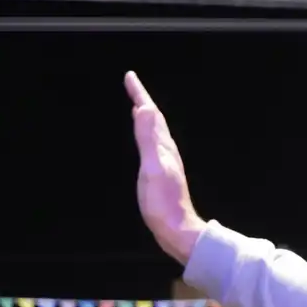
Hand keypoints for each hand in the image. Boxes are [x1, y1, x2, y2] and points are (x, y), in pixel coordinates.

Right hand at [125, 72, 206, 264]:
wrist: (177, 230)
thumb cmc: (163, 204)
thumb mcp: (152, 168)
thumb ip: (148, 139)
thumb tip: (145, 109)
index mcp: (163, 146)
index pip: (151, 113)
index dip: (140, 94)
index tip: (130, 77)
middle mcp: (166, 151)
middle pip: (154, 119)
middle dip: (142, 100)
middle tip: (132, 86)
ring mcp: (165, 162)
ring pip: (155, 131)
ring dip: (146, 116)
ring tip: (137, 106)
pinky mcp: (162, 174)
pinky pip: (152, 144)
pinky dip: (146, 134)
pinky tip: (144, 140)